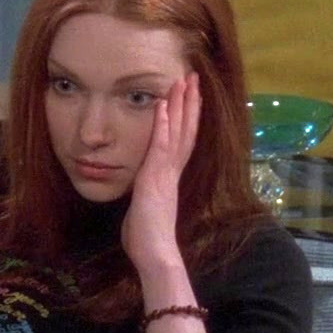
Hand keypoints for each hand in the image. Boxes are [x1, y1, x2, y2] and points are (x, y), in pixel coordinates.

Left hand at [122, 71, 199, 271]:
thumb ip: (146, 200)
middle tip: (192, 78)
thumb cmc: (148, 239)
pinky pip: (160, 145)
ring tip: (182, 81)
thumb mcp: (144, 212)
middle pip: (185, 130)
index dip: (187, 119)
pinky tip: (162, 104)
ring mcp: (166, 173)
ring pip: (177, 132)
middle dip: (189, 103)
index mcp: (170, 178)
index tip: (190, 98)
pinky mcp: (156, 177)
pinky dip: (162, 123)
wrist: (155, 254)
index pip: (182, 142)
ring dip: (179, 105)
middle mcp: (172, 172)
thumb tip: (141, 201)